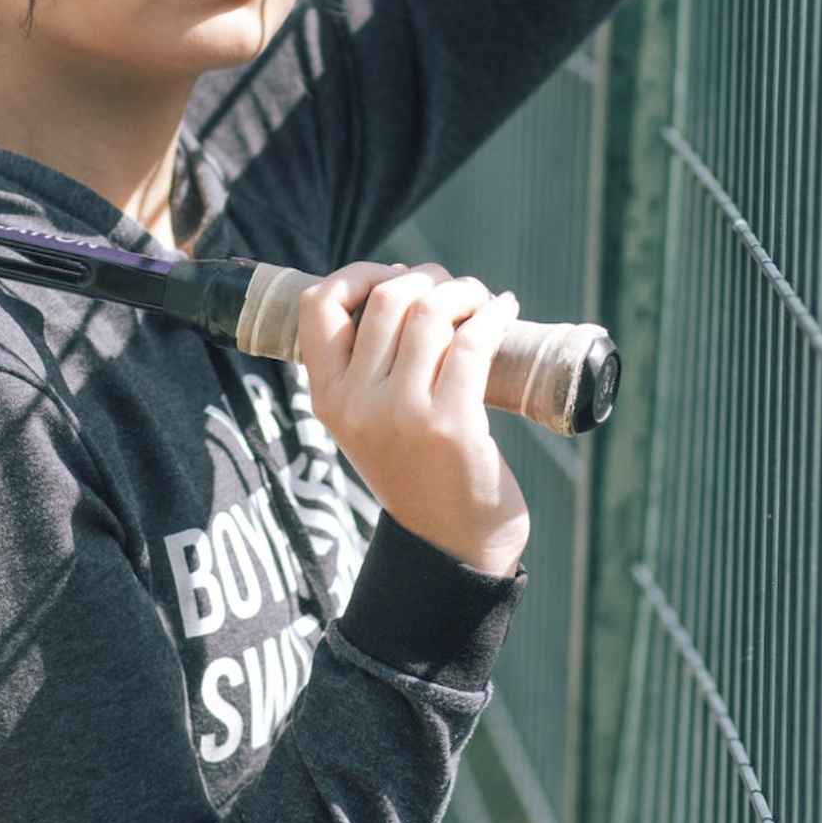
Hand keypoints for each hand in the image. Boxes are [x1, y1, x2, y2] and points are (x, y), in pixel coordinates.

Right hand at [298, 262, 529, 578]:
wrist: (450, 547)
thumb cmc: (417, 470)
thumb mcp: (367, 420)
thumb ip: (368, 365)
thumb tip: (401, 282)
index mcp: (327, 398)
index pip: (317, 305)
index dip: (356, 274)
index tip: (393, 278)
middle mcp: (355, 403)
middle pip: (386, 298)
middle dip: (426, 279)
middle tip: (453, 290)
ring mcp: (402, 414)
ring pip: (429, 313)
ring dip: (463, 291)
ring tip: (482, 299)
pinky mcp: (451, 425)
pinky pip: (471, 343)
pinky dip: (493, 315)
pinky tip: (505, 310)